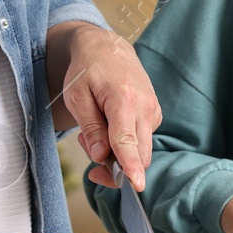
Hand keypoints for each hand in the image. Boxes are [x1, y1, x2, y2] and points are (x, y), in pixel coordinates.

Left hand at [55, 24, 161, 190]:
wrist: (106, 47)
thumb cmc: (87, 71)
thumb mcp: (77, 98)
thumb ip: (91, 128)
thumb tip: (101, 157)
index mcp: (123, 99)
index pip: (128, 141)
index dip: (131, 166)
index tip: (137, 185)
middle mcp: (145, 106)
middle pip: (139, 153)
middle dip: (114, 164)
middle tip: (87, 145)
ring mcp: (154, 110)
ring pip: (141, 150)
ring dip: (117, 151)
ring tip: (95, 127)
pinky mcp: (155, 114)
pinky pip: (142, 140)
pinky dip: (125, 142)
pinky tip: (109, 124)